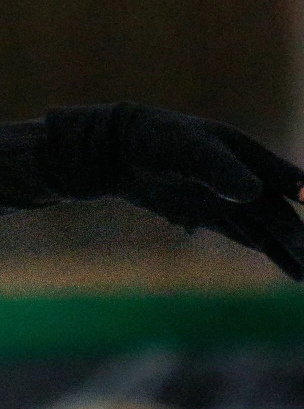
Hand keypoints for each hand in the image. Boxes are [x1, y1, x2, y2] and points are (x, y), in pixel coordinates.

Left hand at [45, 102, 303, 280]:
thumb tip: (253, 195)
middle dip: (299, 240)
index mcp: (249, 157)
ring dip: (287, 252)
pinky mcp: (211, 214)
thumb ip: (220, 171)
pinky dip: (266, 251)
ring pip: (267, 231)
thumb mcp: (189, 151)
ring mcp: (228, 199)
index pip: (288, 183)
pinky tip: (286, 268)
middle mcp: (246, 179)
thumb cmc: (158, 140)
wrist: (122, 149)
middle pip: (280, 216)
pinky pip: (246, 237)